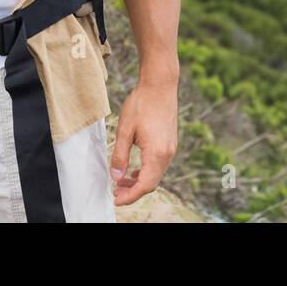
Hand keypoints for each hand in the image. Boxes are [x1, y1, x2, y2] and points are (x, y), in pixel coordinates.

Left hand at [109, 79, 177, 206]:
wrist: (160, 85)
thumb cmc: (141, 104)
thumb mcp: (124, 130)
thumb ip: (120, 155)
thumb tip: (116, 177)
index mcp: (157, 153)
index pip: (145, 185)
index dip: (130, 196)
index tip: (116, 200)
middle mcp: (167, 154)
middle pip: (152, 183)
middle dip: (133, 191)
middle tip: (115, 193)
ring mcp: (170, 149)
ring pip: (155, 175)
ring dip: (139, 182)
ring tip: (121, 182)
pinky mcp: (169, 143)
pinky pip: (158, 165)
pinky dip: (146, 172)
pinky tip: (134, 170)